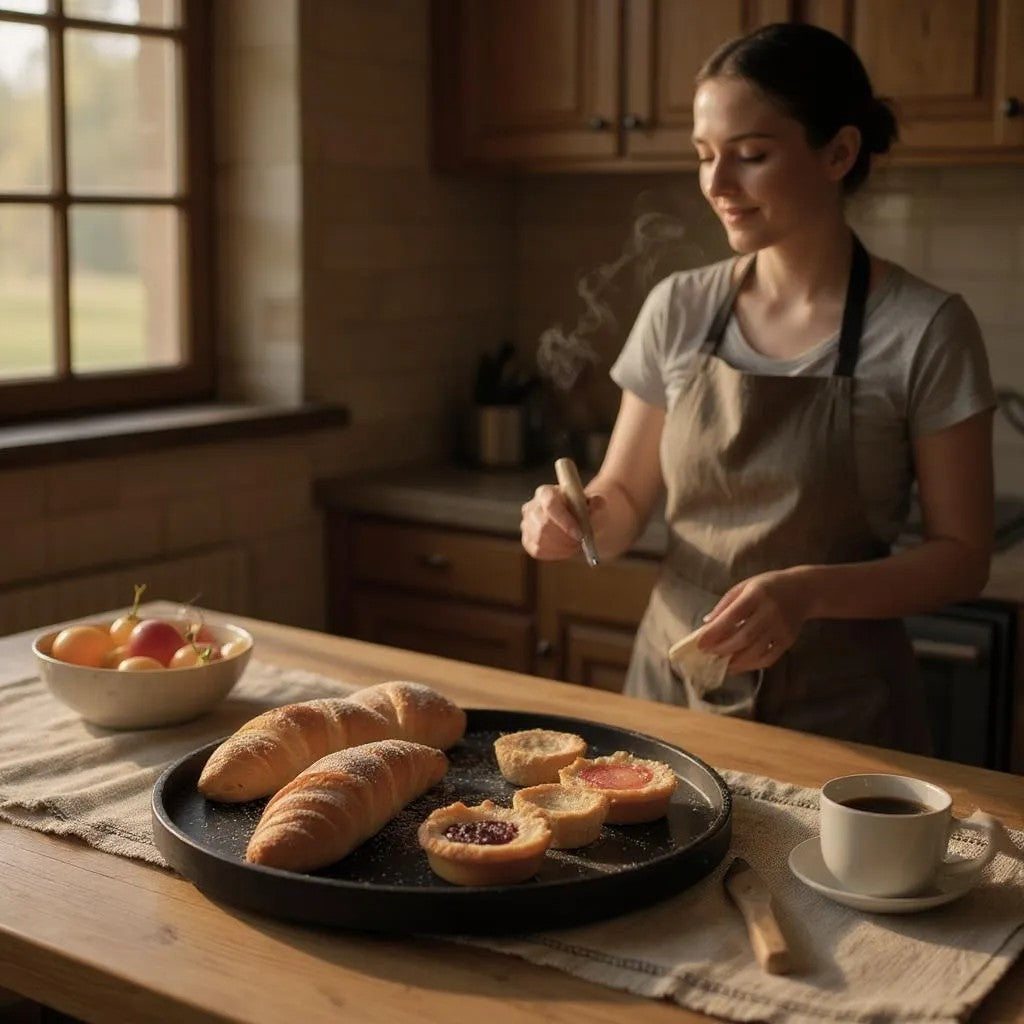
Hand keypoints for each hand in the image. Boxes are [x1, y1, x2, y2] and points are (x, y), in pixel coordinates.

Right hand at [520, 485, 605, 560]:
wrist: (577, 522)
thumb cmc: (584, 511)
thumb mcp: (594, 505)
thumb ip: (596, 503)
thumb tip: (596, 504)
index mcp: (546, 492)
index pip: (550, 504)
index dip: (564, 520)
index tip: (580, 534)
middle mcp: (532, 506)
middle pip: (543, 525)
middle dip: (564, 538)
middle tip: (580, 543)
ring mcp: (526, 524)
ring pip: (541, 540)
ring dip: (562, 546)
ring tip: (576, 545)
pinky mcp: (527, 540)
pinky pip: (538, 550)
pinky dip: (556, 553)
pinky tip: (567, 550)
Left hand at [697, 568, 811, 672]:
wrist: (804, 590)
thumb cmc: (768, 586)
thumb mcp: (744, 586)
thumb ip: (725, 604)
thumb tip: (706, 624)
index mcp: (756, 594)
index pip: (733, 615)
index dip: (715, 631)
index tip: (699, 643)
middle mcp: (770, 612)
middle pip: (744, 637)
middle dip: (723, 649)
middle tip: (708, 654)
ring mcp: (781, 628)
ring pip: (756, 651)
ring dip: (735, 661)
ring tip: (721, 663)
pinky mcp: (788, 640)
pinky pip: (769, 658)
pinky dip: (751, 665)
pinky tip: (739, 665)